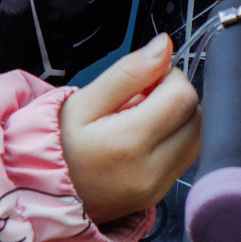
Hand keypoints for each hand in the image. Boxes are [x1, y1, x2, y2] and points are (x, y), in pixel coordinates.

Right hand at [61, 35, 199, 224]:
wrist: (43, 195)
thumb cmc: (59, 144)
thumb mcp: (82, 102)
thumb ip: (127, 72)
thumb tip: (165, 46)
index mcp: (128, 143)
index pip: (183, 96)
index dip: (170, 76)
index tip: (147, 78)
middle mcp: (149, 171)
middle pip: (197, 118)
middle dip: (178, 97)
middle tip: (144, 96)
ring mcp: (156, 188)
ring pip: (197, 139)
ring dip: (179, 119)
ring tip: (144, 117)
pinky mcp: (158, 195)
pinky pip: (184, 158)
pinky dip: (173, 140)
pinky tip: (144, 138)